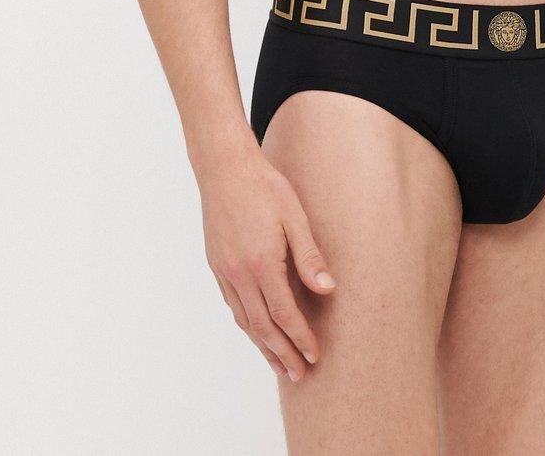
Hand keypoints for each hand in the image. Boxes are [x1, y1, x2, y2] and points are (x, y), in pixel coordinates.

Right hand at [198, 142, 336, 382]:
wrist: (224, 168)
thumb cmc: (264, 187)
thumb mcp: (295, 217)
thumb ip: (309, 256)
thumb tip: (328, 289)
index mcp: (262, 264)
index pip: (285, 314)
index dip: (301, 338)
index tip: (315, 356)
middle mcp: (240, 274)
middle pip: (263, 326)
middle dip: (282, 353)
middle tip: (299, 375)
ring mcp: (225, 271)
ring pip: (245, 320)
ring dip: (262, 346)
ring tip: (278, 366)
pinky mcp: (217, 264)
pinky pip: (232, 304)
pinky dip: (246, 324)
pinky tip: (255, 330)